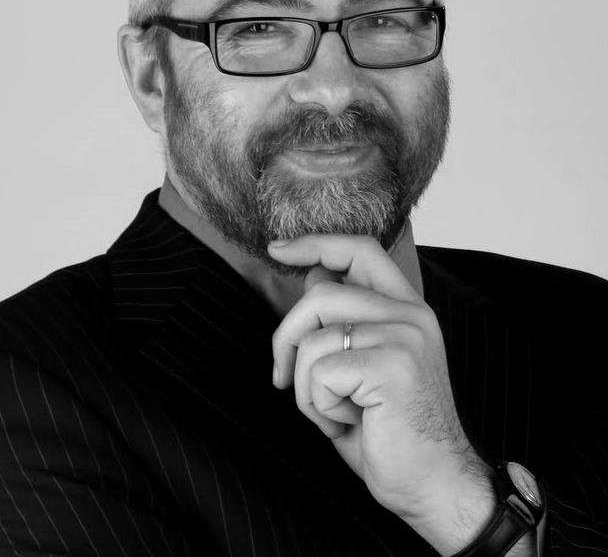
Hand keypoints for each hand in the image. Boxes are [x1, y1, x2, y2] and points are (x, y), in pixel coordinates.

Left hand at [268, 234, 495, 554]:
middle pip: (320, 295)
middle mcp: (410, 315)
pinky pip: (320, 373)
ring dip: (307, 388)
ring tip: (338, 413)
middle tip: (284, 378)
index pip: (360, 250)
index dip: (315, 244)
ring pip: (313, 340)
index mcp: (407, 309)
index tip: (278, 248)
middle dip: (287, 339)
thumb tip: (312, 276)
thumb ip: (342, 319)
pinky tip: (350, 424)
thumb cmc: (392, 431)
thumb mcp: (361, 365)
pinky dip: (319, 407)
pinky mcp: (392, 366)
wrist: (435, 486)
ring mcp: (404, 338)